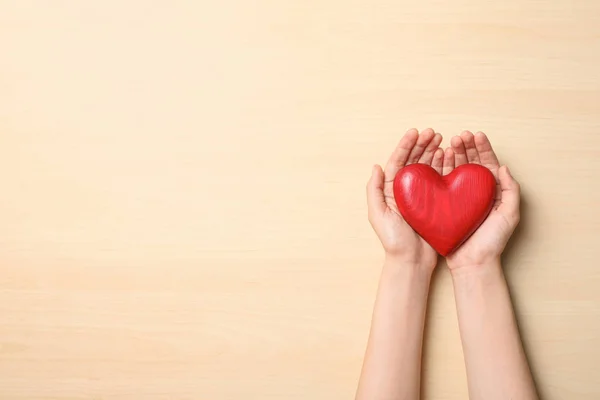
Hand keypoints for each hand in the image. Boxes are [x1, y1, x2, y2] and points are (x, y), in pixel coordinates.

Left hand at [367, 128, 443, 269]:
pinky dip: (444, 167)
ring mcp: (420, 196)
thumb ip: (374, 190)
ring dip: (434, 152)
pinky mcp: (435, 203)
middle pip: (414, 161)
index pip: (398, 161)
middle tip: (434, 132)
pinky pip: (439, 181)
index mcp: (390, 190)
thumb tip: (376, 166)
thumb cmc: (393, 240)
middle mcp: (405, 190)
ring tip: (443, 140)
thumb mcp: (377, 214)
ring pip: (427, 168)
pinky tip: (449, 157)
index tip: (416, 132)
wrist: (411, 261)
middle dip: (423, 144)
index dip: (406, 145)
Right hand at [444, 131, 520, 271]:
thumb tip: (503, 167)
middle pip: (471, 162)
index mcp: (493, 191)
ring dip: (453, 154)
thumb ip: (511, 191)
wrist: (472, 263)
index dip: (482, 147)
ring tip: (447, 143)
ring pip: (456, 169)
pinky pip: (443, 183)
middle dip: (465, 147)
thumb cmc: (492, 242)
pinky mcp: (446, 204)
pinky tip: (437, 159)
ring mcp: (460, 197)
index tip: (475, 135)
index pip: (488, 163)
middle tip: (458, 136)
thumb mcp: (509, 215)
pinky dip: (440, 169)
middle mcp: (476, 192)